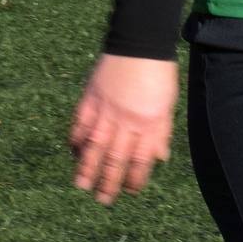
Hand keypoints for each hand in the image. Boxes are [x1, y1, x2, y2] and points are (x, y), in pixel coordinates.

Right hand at [69, 54, 178, 204]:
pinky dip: (76, 139)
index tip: (130, 191)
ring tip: (81, 185)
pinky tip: (74, 152)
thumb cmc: (159, 73)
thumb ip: (162, 132)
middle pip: (115, 158)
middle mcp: (127, 120)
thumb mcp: (168, 104)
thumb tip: (159, 158)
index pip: (141, 160)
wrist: (140, 42)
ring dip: (86, 167)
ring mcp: (106, 109)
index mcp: (150, 123)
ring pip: (94, 146)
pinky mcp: (91, 98)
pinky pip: (80, 124)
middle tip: (102, 199)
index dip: (135, 179)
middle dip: (108, 182)